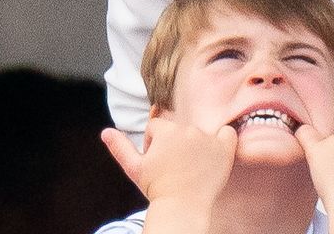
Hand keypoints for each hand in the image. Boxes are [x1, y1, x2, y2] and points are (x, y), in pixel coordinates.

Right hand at [101, 119, 237, 207]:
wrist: (182, 207)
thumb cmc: (157, 189)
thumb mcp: (135, 168)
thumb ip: (120, 147)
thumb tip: (105, 132)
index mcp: (166, 131)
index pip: (158, 126)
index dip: (154, 144)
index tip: (158, 161)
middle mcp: (188, 130)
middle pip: (179, 129)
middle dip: (174, 143)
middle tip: (174, 166)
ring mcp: (208, 138)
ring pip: (199, 132)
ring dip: (195, 144)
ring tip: (190, 167)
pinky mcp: (225, 149)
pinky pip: (228, 133)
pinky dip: (223, 140)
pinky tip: (213, 155)